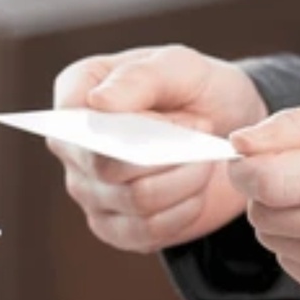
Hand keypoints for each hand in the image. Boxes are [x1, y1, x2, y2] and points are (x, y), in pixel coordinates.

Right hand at [51, 45, 268, 253]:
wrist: (227, 129)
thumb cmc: (193, 90)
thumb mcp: (179, 66)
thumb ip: (140, 77)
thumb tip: (97, 102)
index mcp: (75, 97)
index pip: (72, 121)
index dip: (124, 125)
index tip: (170, 115)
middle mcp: (71, 149)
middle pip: (106, 167)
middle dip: (168, 153)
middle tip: (202, 130)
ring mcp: (89, 192)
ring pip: (135, 201)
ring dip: (185, 181)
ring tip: (204, 158)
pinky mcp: (115, 228)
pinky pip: (147, 232)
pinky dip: (184, 211)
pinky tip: (197, 190)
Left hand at [228, 94, 299, 299]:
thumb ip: (294, 125)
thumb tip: (239, 145)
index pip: (273, 183)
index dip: (246, 170)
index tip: (248, 159)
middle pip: (267, 217)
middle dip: (266, 194)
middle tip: (297, 177)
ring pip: (276, 245)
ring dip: (285, 221)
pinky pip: (295, 269)